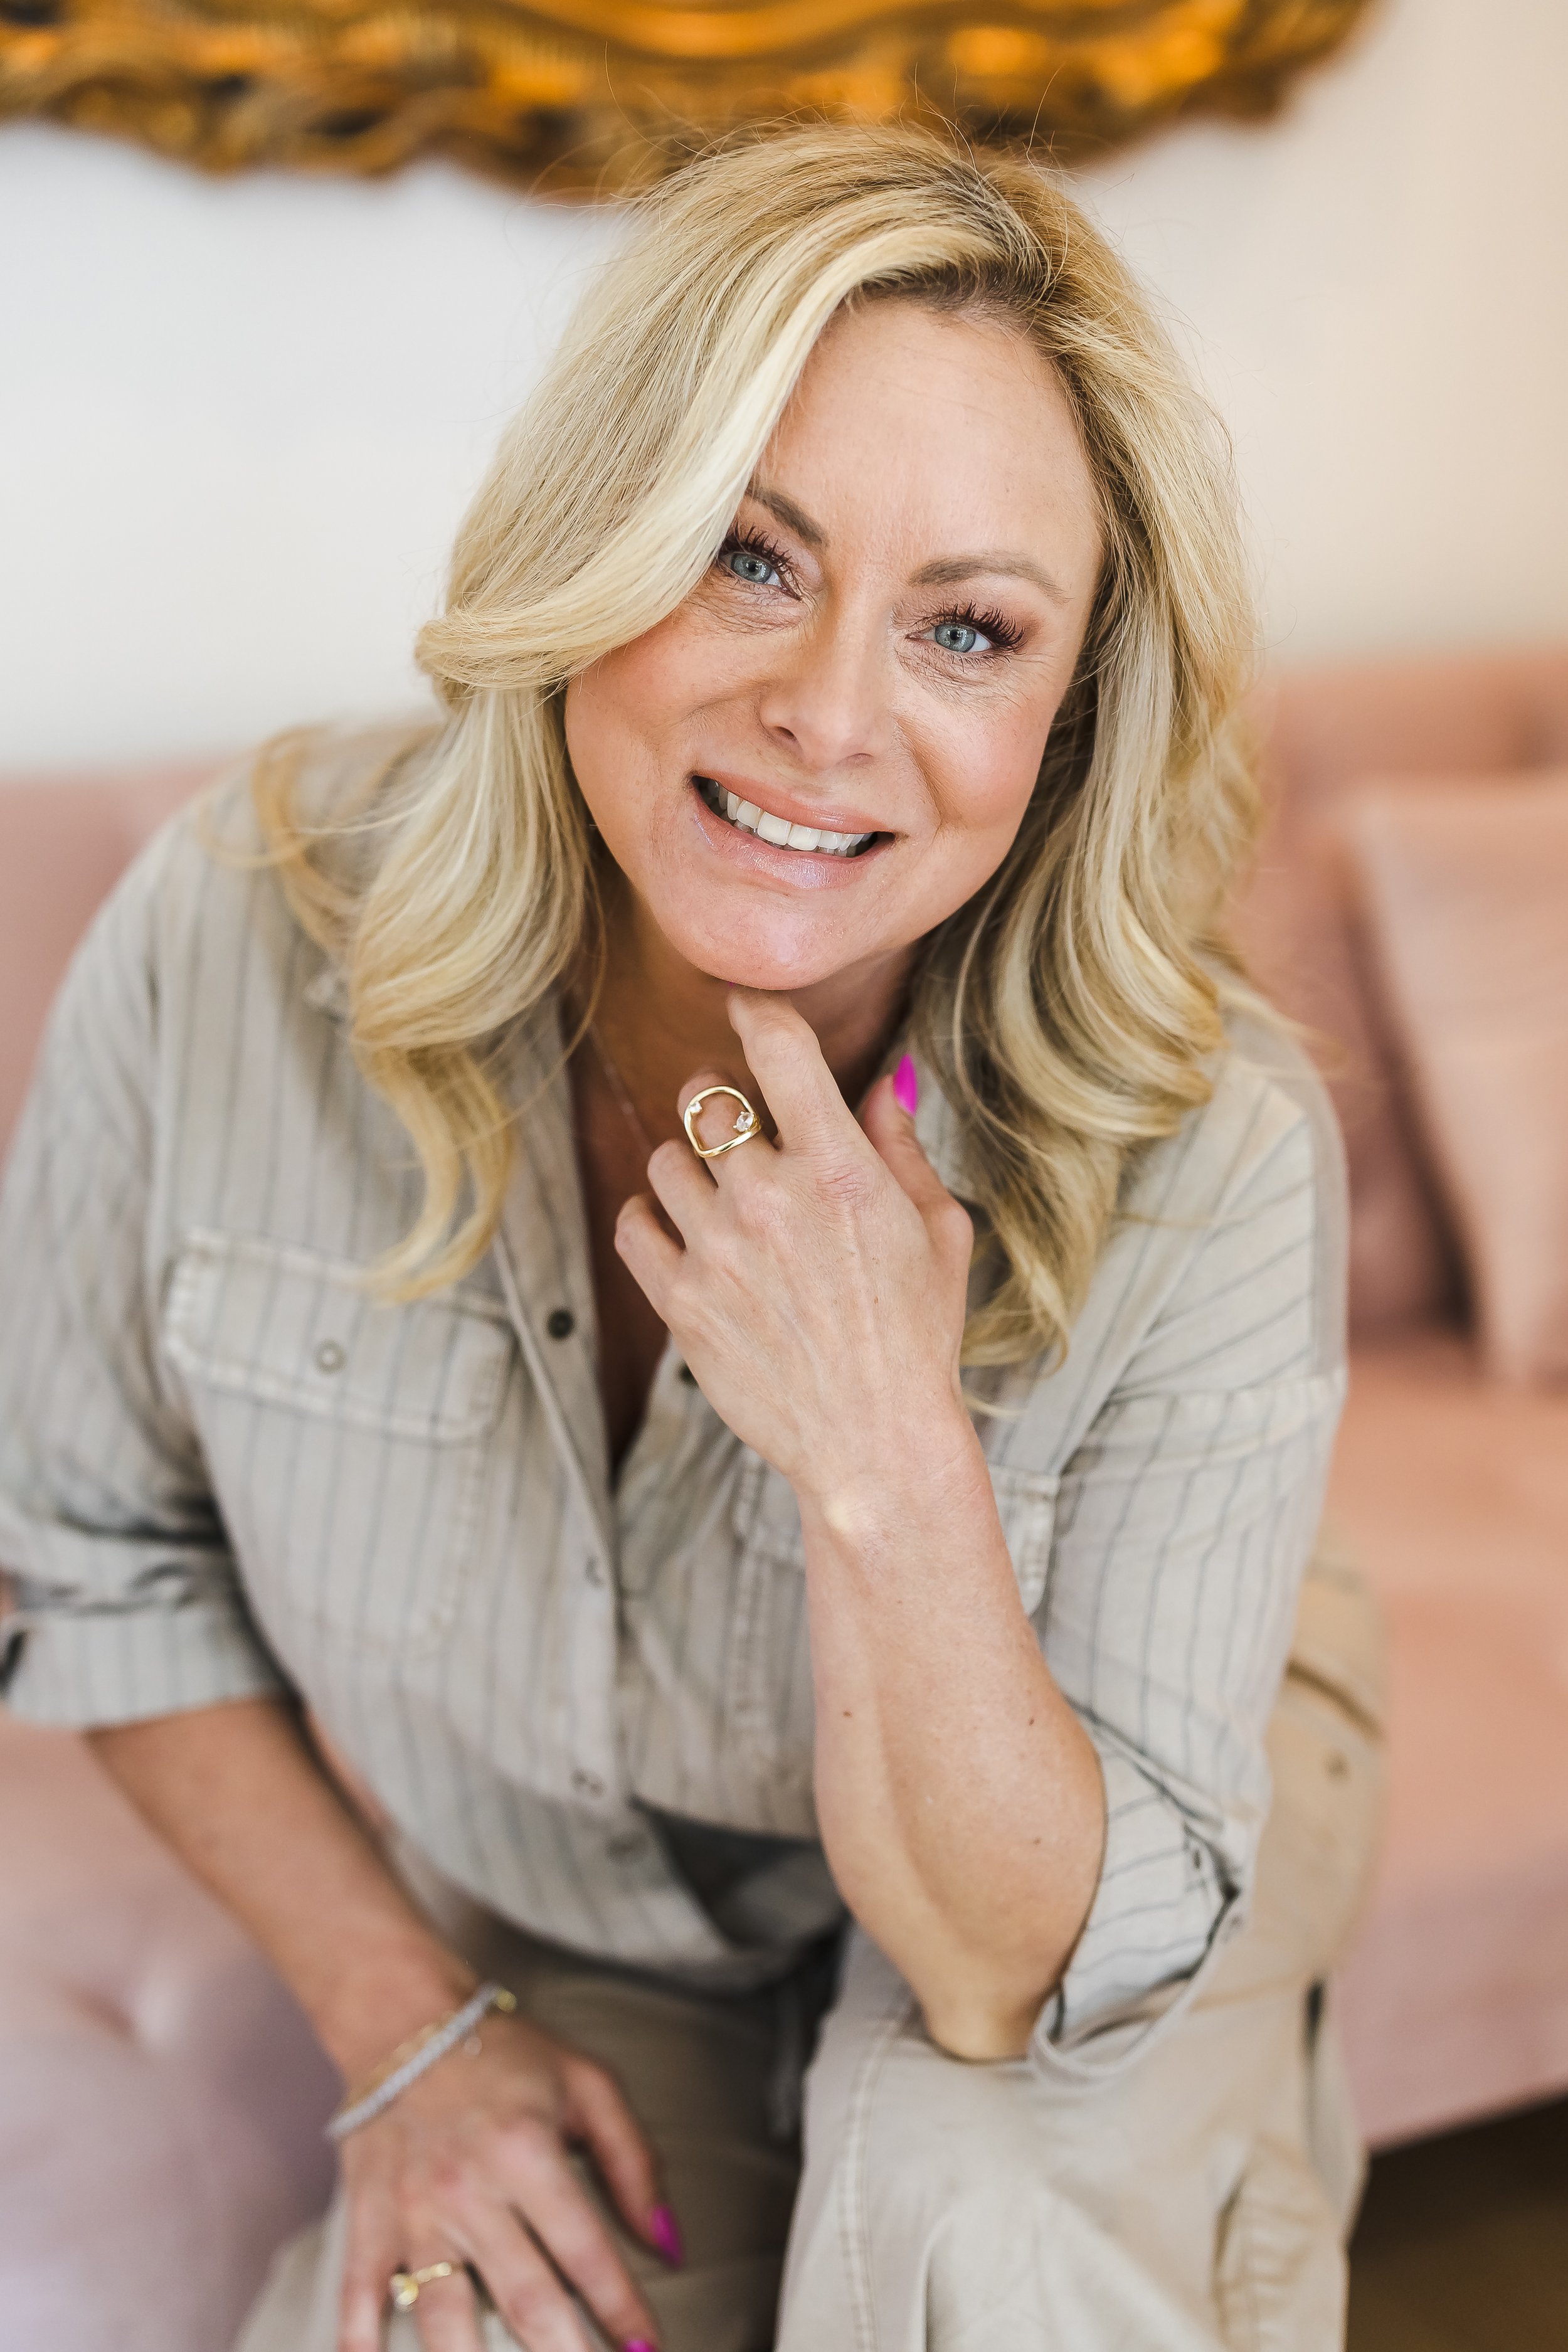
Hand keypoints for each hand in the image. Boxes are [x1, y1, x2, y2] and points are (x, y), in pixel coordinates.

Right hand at [338, 2007, 666, 2351]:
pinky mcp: (369, 2223)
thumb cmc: (503, 2055)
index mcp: (529, 2153)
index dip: (622, 2309)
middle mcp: (471, 2191)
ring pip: (445, 2319)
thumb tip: (668, 2243)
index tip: (644, 2348)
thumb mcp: (587, 2086)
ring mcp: (414, 2213)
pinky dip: (361, 2345)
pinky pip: (359, 2298)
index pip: (586, 2253)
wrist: (403, 2020)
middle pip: (526, 2300)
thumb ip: (635, 2162)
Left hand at [614, 990, 976, 1513]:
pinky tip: (685, 1229)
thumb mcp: (938, 1231)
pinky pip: (635, 1223)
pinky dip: (653, 1216)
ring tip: (723, 1193)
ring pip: (665, 1158)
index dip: (755, 1010)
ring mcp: (718, 1250)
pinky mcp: (680, 1302)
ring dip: (690, 1163)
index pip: (777, 1049)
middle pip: (704, 1096)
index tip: (746, 1005)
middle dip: (720, 1097)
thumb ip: (900, 1146)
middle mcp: (772, 1199)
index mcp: (841, 1170)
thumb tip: (883, 1079)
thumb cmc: (918, 1336)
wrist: (874, 1443)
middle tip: (740, 1123)